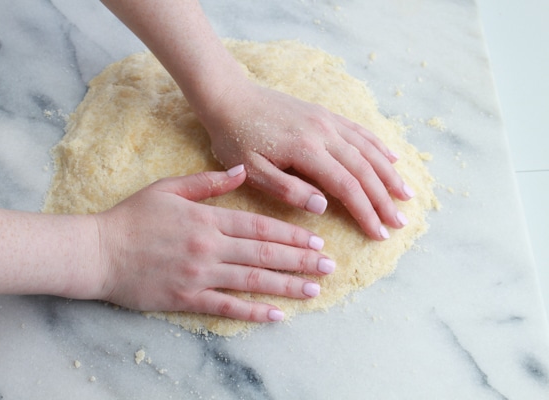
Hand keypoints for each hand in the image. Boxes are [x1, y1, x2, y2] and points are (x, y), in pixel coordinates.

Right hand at [93, 165, 333, 321]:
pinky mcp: (187, 299)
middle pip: (264, 255)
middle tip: (329, 266)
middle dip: (300, 261)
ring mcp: (199, 276)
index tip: (316, 240)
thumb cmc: (132, 216)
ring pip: (252, 282)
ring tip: (314, 290)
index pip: (259, 227)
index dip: (291, 234)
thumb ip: (208, 182)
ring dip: (287, 286)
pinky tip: (277, 315)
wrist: (97, 251)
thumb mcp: (168, 188)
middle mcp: (209, 248)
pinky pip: (226, 307)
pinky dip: (253, 312)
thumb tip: (242, 169)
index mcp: (207, 219)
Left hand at [202, 82, 414, 239]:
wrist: (229, 98)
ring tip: (407, 194)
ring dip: (390, 173)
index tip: (379, 233)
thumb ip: (287, 189)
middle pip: (364, 169)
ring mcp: (327, 120)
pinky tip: (392, 158)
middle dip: (385, 198)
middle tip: (400, 222)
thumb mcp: (252, 170)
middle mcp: (324, 133)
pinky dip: (379, 146)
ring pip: (368, 149)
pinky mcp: (324, 114)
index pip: (346, 186)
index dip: (366, 212)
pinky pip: (359, 131)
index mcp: (306, 150)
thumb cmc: (235, 138)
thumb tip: (323, 207)